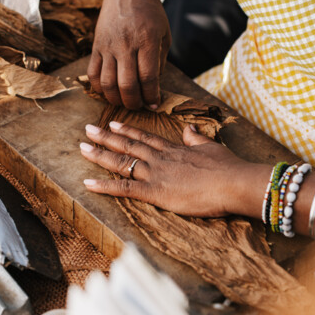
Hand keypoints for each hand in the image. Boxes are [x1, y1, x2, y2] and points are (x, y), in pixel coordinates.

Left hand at [80, 121, 252, 216]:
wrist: (232, 182)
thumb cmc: (226, 167)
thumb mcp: (211, 147)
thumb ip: (196, 138)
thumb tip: (188, 129)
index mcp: (173, 149)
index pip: (145, 138)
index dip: (127, 130)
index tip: (113, 123)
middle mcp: (159, 158)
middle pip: (128, 145)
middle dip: (105, 137)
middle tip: (87, 130)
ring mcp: (155, 174)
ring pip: (121, 162)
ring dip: (100, 155)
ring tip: (82, 148)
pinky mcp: (154, 192)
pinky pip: (123, 188)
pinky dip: (104, 186)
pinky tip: (87, 183)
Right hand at [87, 0, 170, 108]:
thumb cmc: (151, 13)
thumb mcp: (165, 34)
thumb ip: (160, 61)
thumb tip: (152, 87)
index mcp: (147, 40)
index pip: (148, 78)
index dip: (152, 96)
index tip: (155, 104)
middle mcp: (125, 44)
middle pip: (127, 85)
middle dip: (134, 103)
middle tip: (139, 106)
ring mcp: (108, 45)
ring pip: (107, 83)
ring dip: (116, 99)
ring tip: (125, 101)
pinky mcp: (96, 45)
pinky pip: (93, 74)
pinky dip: (99, 89)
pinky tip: (109, 91)